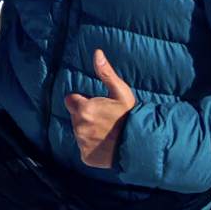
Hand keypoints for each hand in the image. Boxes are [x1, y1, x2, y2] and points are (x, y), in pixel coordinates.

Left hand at [65, 48, 135, 168]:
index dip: (82, 101)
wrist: (139, 144)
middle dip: (85, 115)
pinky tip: (105, 144)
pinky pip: (84, 148)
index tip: (94, 104)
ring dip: (88, 130)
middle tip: (103, 119)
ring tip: (106, 131)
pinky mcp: (86, 156)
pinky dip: (91, 146)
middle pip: (75, 116)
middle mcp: (79, 126)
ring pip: (79, 132)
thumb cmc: (130, 116)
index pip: (71, 100)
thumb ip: (106, 73)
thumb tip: (97, 53)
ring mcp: (82, 142)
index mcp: (84, 109)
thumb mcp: (120, 92)